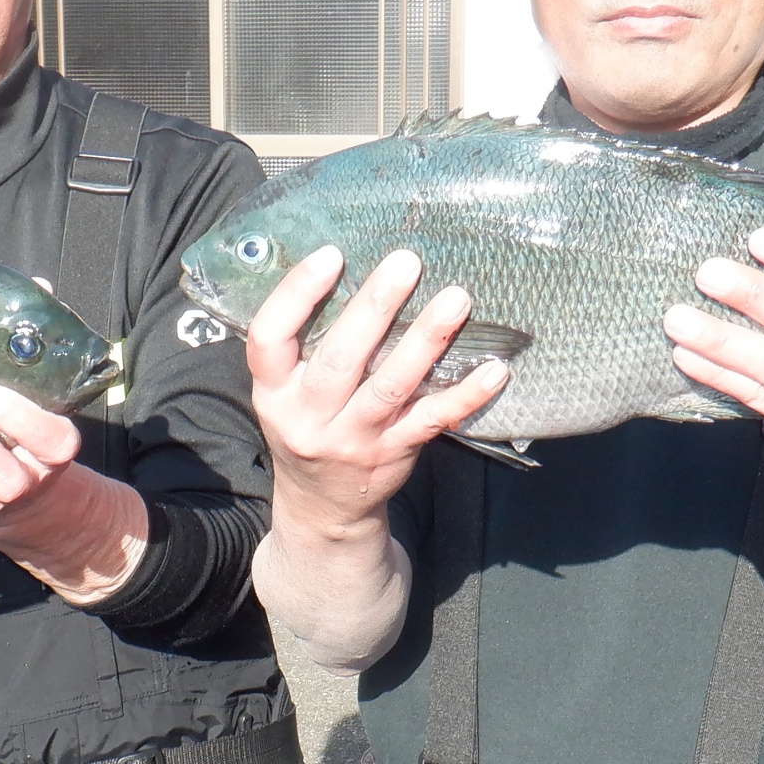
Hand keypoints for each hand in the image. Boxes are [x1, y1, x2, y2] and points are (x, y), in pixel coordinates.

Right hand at [248, 246, 509, 538]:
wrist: (323, 509)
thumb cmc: (308, 428)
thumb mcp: (284, 394)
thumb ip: (304, 347)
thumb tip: (348, 268)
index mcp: (274, 392)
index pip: (270, 338)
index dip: (296, 294)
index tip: (332, 255)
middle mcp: (309, 417)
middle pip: (340, 359)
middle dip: (374, 307)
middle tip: (406, 262)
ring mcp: (354, 438)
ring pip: (391, 386)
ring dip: (426, 340)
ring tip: (455, 298)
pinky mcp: (394, 452)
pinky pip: (433, 420)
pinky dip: (466, 395)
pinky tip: (494, 370)